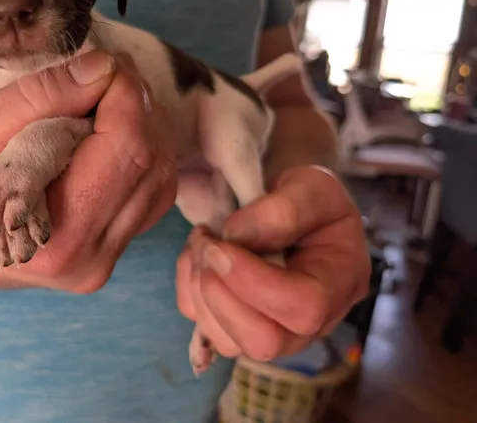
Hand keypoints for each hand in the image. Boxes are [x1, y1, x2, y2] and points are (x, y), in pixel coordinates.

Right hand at [0, 50, 177, 292]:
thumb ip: (41, 98)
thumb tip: (104, 67)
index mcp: (56, 234)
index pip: (128, 147)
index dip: (128, 92)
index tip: (108, 61)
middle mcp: (90, 258)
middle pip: (153, 162)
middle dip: (137, 105)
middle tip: (105, 72)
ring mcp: (102, 261)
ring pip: (159, 178)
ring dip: (142, 128)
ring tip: (101, 101)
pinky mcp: (106, 253)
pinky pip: (147, 195)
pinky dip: (137, 154)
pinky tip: (105, 133)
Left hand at [176, 165, 370, 361]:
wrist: (288, 206)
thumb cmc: (307, 198)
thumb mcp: (311, 185)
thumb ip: (284, 209)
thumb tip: (236, 237)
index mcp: (340, 284)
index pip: (304, 308)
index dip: (254, 281)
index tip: (221, 243)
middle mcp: (311, 323)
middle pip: (264, 342)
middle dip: (221, 292)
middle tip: (207, 243)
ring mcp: (273, 332)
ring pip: (228, 341)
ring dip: (199, 288)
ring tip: (203, 242)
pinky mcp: (238, 328)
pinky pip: (202, 327)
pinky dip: (187, 288)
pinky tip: (197, 256)